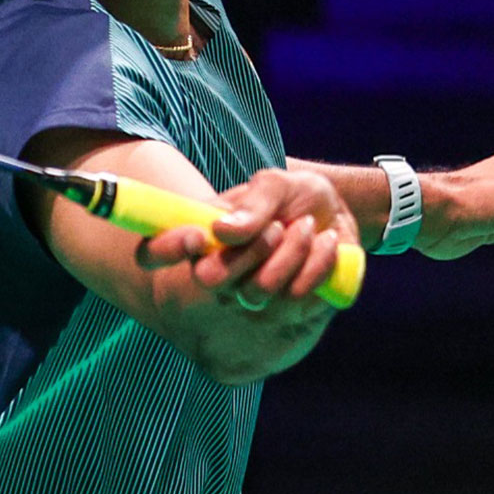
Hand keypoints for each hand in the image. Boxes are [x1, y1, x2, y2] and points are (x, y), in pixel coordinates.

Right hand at [138, 168, 359, 310]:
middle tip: (277, 227)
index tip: (196, 235)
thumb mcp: (277, 183)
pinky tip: (326, 243)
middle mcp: (219, 269)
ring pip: (257, 291)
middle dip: (248, 251)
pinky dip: (318, 264)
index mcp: (203, 235)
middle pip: (210, 279)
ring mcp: (251, 293)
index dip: (163, 249)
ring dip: (291, 252)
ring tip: (309, 227)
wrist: (341, 215)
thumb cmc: (296, 196)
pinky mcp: (289, 310)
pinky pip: (296, 300)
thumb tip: (220, 230)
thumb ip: (251, 203)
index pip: (152, 253)